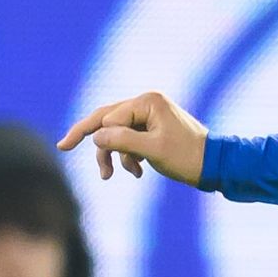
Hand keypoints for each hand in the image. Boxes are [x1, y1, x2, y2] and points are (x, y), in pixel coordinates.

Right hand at [59, 90, 209, 185]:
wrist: (215, 164)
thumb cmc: (187, 157)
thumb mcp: (152, 150)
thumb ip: (122, 140)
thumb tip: (96, 136)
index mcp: (148, 102)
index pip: (110, 118)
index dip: (101, 142)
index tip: (104, 170)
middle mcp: (147, 103)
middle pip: (107, 118)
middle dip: (95, 141)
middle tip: (62, 146)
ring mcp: (150, 114)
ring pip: (116, 132)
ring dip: (118, 155)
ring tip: (125, 175)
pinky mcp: (153, 127)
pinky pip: (129, 139)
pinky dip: (129, 156)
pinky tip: (137, 171)